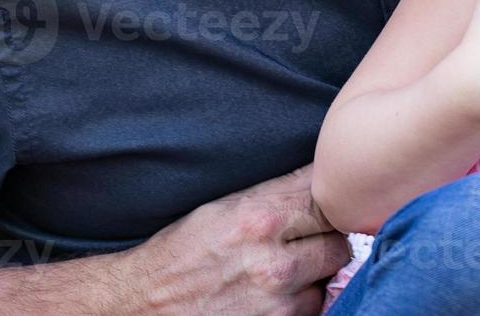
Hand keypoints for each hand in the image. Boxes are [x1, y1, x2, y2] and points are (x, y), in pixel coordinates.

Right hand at [115, 164, 349, 314]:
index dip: (331, 199)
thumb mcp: (226, 207)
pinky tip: (275, 294)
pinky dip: (301, 301)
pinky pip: (313, 309)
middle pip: (339, 239)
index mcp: (259, 217)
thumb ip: (278, 194)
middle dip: (325, 237)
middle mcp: (271, 259)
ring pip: (330, 276)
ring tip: (282, 269)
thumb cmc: (183, 251)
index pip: (327, 197)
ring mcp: (275, 301)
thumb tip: (326, 176)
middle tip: (303, 239)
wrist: (141, 304)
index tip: (326, 201)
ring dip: (315, 273)